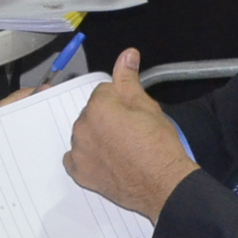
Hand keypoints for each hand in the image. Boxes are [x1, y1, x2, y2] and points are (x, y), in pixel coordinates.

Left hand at [62, 50, 196, 222]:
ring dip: (95, 138)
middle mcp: (82, 126)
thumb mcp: (147, 106)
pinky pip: (74, 159)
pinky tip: (104, 162)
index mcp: (98, 105)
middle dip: (106, 119)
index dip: (121, 102)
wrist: (164, 184)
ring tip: (120, 150)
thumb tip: (128, 53)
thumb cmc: (159, 143)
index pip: (103, 92)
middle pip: (91, 114)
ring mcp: (79, 151)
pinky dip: (86, 159)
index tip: (133, 115)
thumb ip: (129, 79)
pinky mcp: (79, 173)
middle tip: (129, 133)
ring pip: (83, 134)